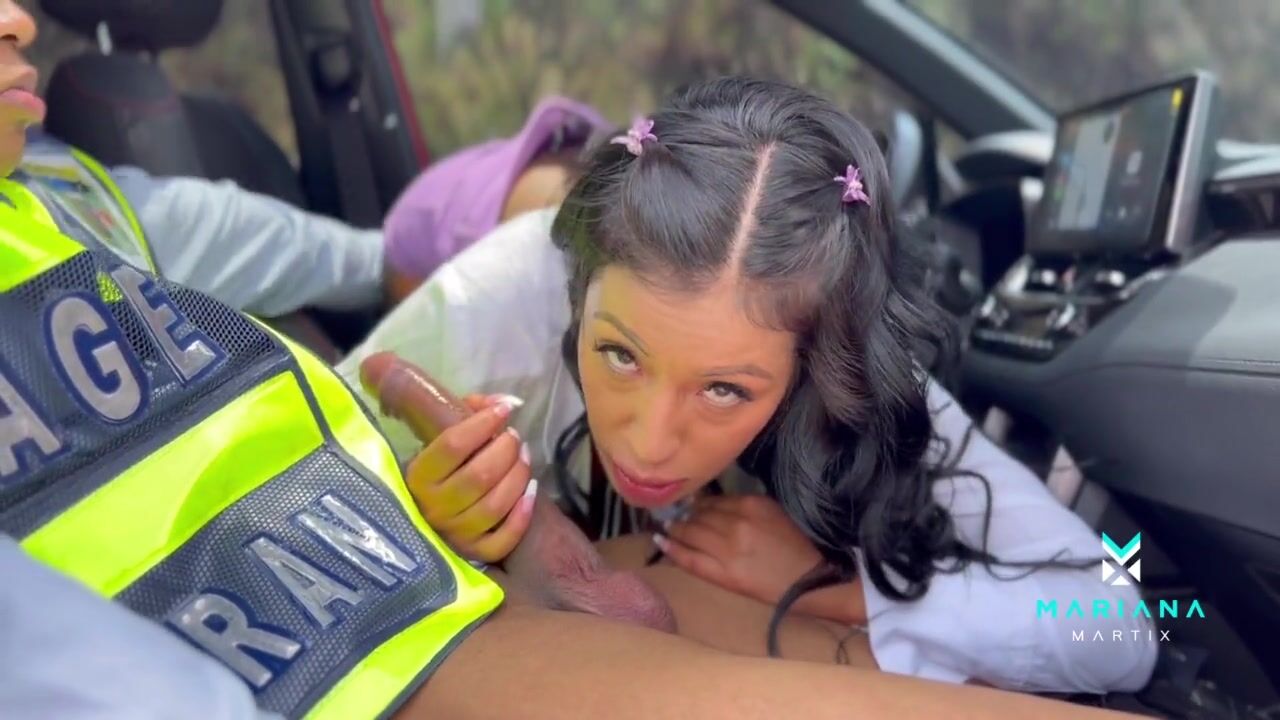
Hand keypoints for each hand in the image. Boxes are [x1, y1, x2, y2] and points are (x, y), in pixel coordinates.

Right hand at [404, 394, 535, 562]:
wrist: (432, 511)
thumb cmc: (445, 465)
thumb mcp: (445, 434)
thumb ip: (469, 409)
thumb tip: (506, 401)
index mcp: (418, 475)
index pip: (452, 445)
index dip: (484, 422)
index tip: (505, 409)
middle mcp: (432, 507)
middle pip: (479, 475)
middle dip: (506, 450)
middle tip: (515, 437)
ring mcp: (453, 533)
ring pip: (494, 506)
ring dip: (518, 476)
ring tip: (524, 456)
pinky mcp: (474, 553)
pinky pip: (503, 539)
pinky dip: (521, 515)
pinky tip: (531, 492)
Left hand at [656, 495, 866, 624]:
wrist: (812, 581)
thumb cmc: (797, 545)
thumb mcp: (774, 513)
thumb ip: (744, 506)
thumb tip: (712, 504)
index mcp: (751, 504)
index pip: (714, 500)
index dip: (699, 504)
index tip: (690, 505)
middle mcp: (736, 523)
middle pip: (699, 515)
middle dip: (685, 515)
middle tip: (673, 515)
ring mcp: (727, 549)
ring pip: (691, 532)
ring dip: (676, 528)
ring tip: (667, 526)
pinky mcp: (724, 574)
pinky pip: (690, 559)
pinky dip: (672, 549)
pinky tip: (660, 541)